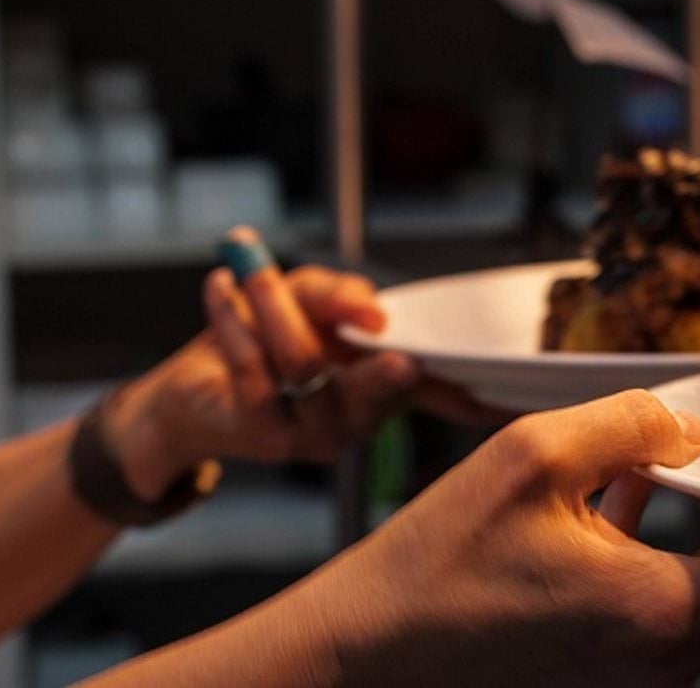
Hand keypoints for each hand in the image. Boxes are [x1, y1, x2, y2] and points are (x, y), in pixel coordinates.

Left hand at [104, 227, 506, 500]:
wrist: (188, 395)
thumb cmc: (260, 340)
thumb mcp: (306, 300)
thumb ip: (339, 294)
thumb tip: (373, 311)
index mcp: (385, 389)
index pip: (443, 396)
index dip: (478, 395)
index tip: (511, 391)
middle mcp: (361, 421)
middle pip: (382, 389)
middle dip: (378, 359)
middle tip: (374, 325)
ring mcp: (316, 436)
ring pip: (306, 366)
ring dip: (274, 303)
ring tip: (248, 263)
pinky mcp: (264, 436)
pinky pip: (252, 374)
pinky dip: (232, 321)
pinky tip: (219, 287)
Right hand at [282, 390, 699, 685]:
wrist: (358, 661)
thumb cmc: (431, 573)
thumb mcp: (528, 462)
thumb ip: (627, 427)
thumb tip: (687, 425)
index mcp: (664, 614)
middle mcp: (665, 657)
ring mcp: (634, 670)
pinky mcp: (600, 663)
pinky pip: (666, 599)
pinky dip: (676, 551)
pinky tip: (646, 492)